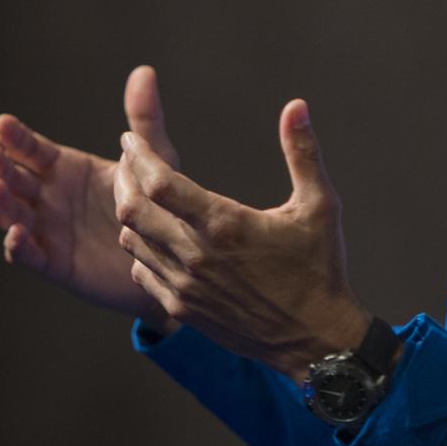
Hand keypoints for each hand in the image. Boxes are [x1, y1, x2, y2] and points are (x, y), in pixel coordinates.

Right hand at [0, 65, 180, 321]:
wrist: (170, 255)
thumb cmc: (157, 203)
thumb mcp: (154, 159)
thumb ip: (144, 120)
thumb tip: (145, 71)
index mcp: (66, 168)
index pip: (32, 149)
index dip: (16, 137)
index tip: (3, 123)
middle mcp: (50, 197)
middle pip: (13, 179)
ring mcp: (49, 230)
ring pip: (12, 214)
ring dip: (0, 203)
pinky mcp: (56, 263)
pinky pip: (29, 255)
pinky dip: (18, 245)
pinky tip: (17, 234)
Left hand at [114, 99, 370, 379]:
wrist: (316, 339)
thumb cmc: (321, 269)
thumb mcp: (320, 205)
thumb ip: (303, 152)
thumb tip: (296, 106)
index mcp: (224, 224)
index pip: (159, 182)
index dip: (138, 155)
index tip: (131, 137)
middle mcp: (196, 256)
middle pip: (132, 209)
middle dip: (125, 178)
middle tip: (130, 160)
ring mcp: (186, 286)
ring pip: (133, 241)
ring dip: (131, 213)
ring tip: (140, 194)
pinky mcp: (183, 309)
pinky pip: (143, 273)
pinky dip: (141, 249)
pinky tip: (155, 236)